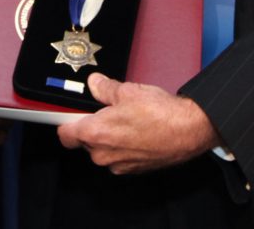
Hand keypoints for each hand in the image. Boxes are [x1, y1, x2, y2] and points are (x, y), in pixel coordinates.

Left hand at [57, 73, 219, 173]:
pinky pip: (118, 156)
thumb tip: (94, 83)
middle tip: (104, 109)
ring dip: (108, 135)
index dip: (63, 121)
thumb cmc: (160, 113)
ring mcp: (118, 164)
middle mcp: (103, 154)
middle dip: (91, 125)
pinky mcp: (133, 169)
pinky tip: (136, 130)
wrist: (189, 131)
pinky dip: (123, 144)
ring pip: (102, 148)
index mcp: (96, 133)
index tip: (64, 113)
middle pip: (84, 140)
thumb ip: (104, 88)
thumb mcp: (127, 91)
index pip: (64, 133)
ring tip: (126, 118)